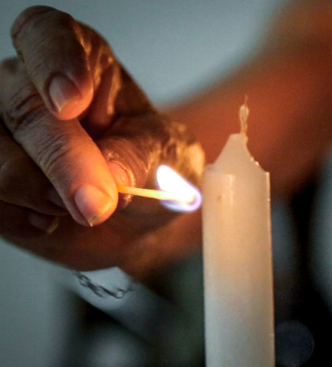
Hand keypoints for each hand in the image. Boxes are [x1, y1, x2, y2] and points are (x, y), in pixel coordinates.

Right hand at [0, 6, 203, 273]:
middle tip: (97, 201)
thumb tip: (111, 174)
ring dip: (41, 193)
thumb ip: (141, 157)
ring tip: (85, 207)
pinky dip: (27, 217)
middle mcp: (27, 86)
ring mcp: (1, 131)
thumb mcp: (166, 153)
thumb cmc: (152, 164)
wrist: (136, 212)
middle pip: (21, 108)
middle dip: (61, 159)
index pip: (47, 35)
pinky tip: (54, 216)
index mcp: (79, 61)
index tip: (70, 101)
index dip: (54, 62)